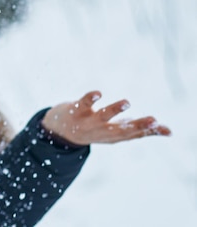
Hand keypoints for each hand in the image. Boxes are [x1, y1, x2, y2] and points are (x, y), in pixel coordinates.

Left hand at [41, 90, 171, 145]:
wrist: (60, 132)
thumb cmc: (96, 129)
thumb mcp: (116, 132)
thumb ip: (139, 130)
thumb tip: (168, 130)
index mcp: (114, 135)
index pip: (134, 134)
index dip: (149, 132)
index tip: (166, 129)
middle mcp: (102, 130)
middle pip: (122, 129)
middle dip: (138, 125)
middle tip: (153, 120)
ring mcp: (88, 121)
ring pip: (103, 116)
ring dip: (115, 109)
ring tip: (127, 102)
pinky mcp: (76, 110)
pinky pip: (83, 103)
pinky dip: (90, 98)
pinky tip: (98, 93)